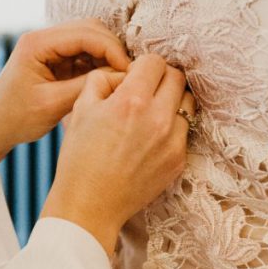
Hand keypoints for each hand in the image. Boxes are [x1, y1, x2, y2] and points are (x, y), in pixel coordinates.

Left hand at [0, 19, 130, 185]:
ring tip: (118, 80)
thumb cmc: (16, 118)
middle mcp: (43, 37)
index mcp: (37, 43)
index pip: (86, 33)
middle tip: (127, 75)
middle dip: (112, 50)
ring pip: (91, 39)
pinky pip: (85, 53)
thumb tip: (121, 75)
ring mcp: (49, 46)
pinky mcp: (55, 58)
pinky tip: (105, 83)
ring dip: (107, 57)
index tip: (128, 72)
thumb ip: (86, 86)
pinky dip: (98, 64)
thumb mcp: (53, 105)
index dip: (112, 50)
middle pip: (91, 29)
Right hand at [42, 54, 195, 256]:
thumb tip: (122, 74)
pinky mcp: (179, 160)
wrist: (89, 205)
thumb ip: (102, 80)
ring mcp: (173, 141)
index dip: (142, 64)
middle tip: (145, 88)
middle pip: (177, 78)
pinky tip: (151, 136)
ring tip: (152, 111)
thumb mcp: (80, 109)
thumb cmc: (79, 158)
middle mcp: (158, 118)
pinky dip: (172, 126)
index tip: (133, 75)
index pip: (155, 62)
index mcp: (131, 101)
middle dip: (161, 77)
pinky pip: (185, 130)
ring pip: (187, 103)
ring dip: (172, 99)